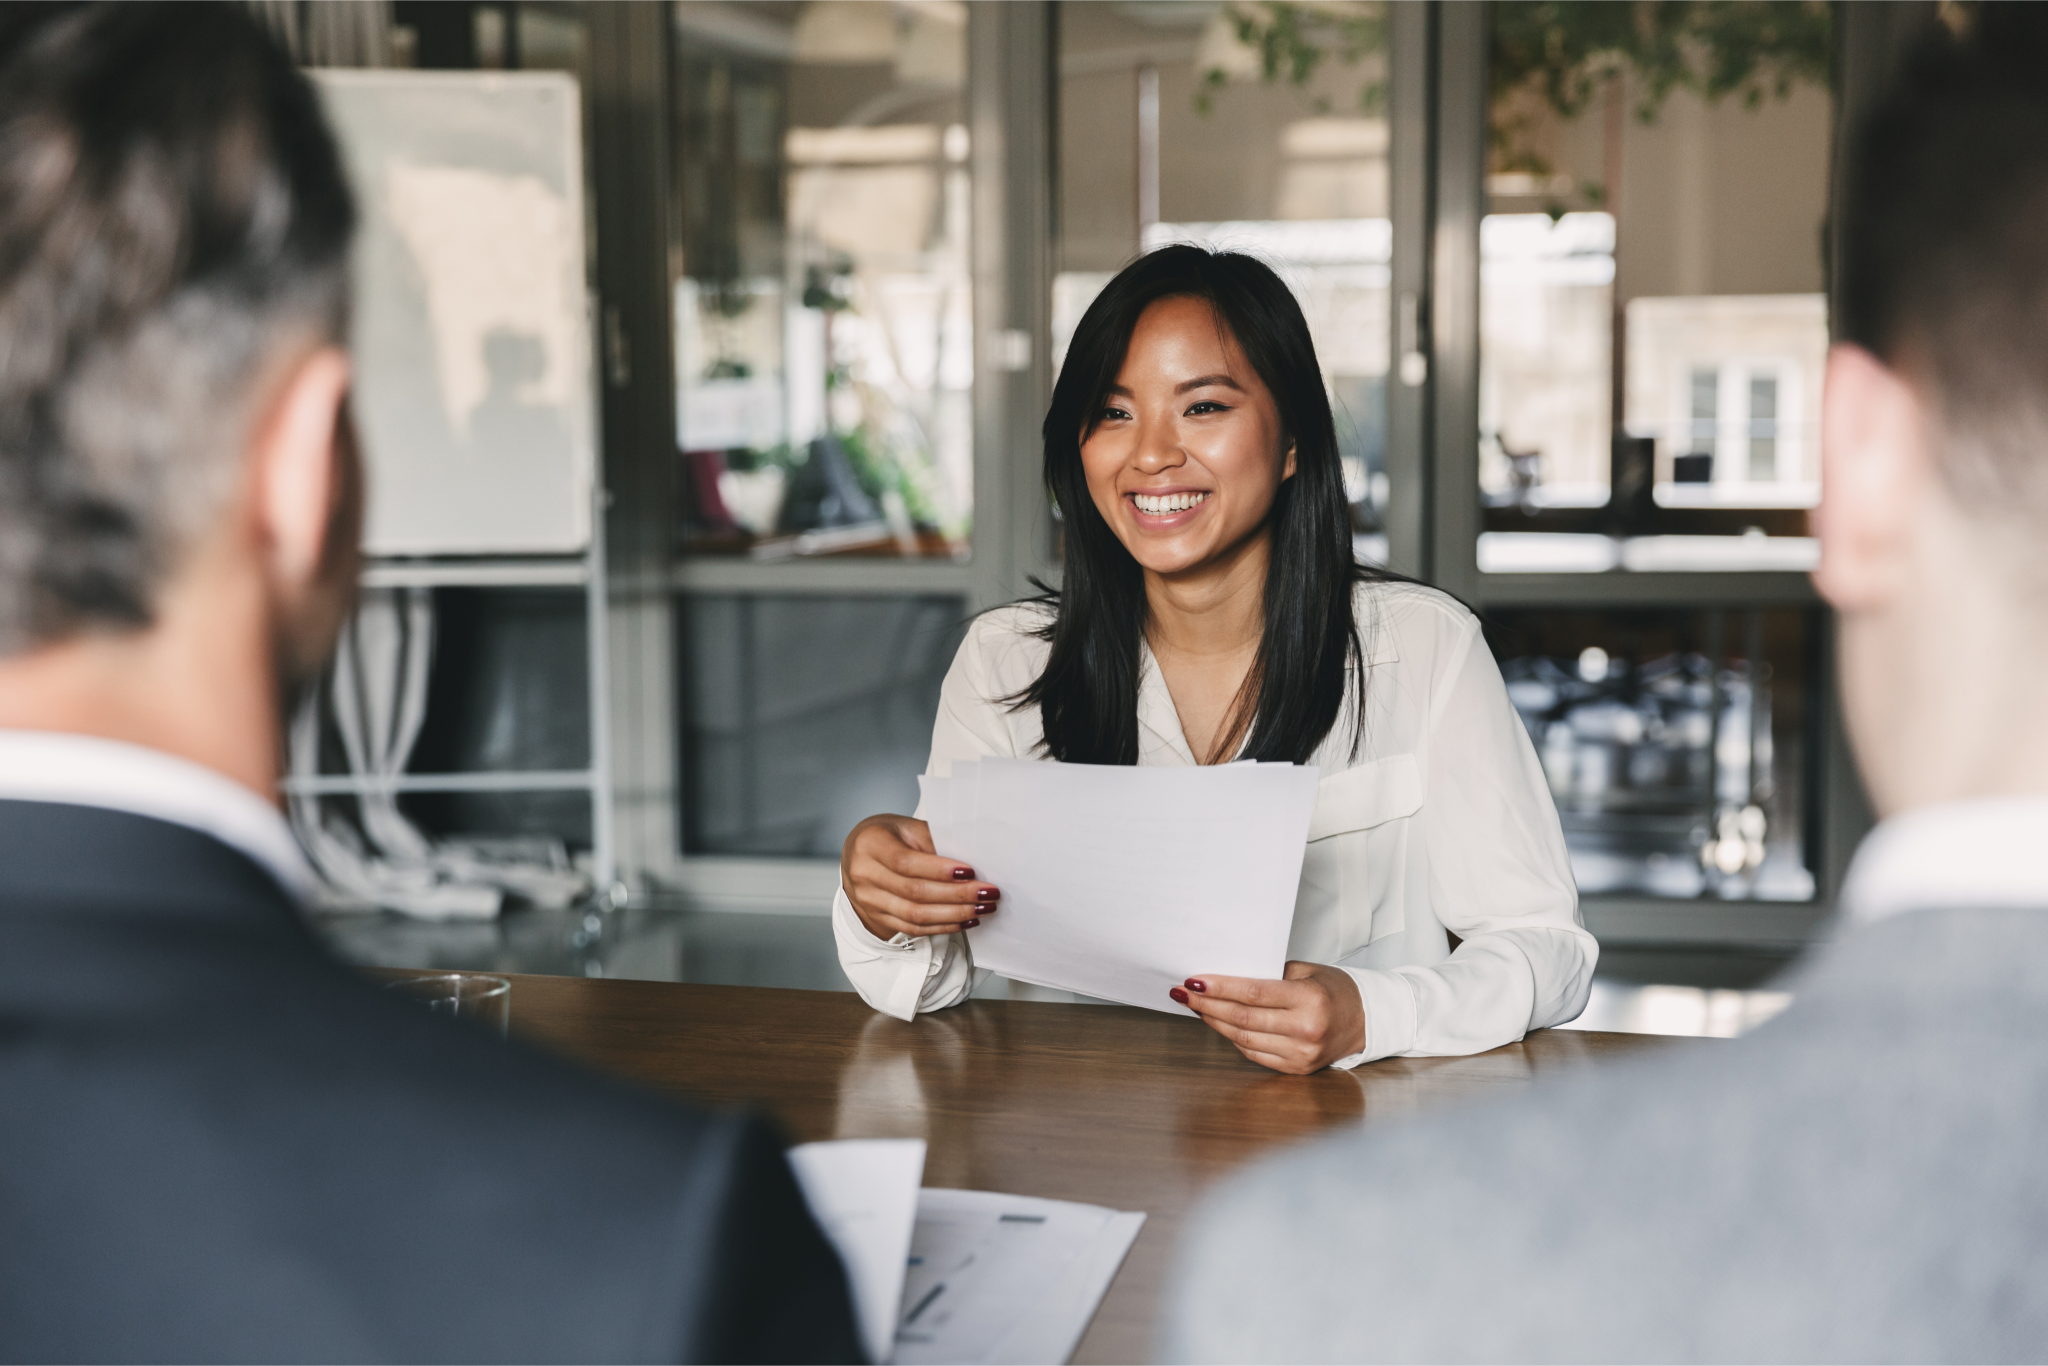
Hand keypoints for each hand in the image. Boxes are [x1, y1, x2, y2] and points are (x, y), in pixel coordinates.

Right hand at [841, 814, 999, 941]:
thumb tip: (972, 858)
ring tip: (983, 908)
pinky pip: (914, 928)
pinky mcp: (878, 919)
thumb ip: (933, 841)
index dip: (938, 870)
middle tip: (988, 892)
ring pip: (916, 915)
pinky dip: (943, 926)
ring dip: (955, 914)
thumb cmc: (888, 836)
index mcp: (870, 844)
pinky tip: (965, 920)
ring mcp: (869, 900)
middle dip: (957, 895)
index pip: (905, 862)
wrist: (858, 855)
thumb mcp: (906, 828)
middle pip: (914, 892)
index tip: (969, 872)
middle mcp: (864, 874)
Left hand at [1170, 962, 1364, 1073]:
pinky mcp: (1297, 1069)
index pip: (1254, 993)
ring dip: (1215, 1022)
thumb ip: (1269, 974)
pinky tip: (1220, 1024)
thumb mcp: (1307, 971)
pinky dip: (1233, 1039)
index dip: (1220, 988)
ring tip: (1196, 1007)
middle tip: (1184, 993)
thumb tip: (1226, 976)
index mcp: (1310, 999)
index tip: (1194, 981)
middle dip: (1208, 1005)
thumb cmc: (1335, 989)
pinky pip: (1254, 1054)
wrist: (1367, 1021)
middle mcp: (1306, 1029)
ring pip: (1244, 1039)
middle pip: (1244, 1018)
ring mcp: (1301, 1053)